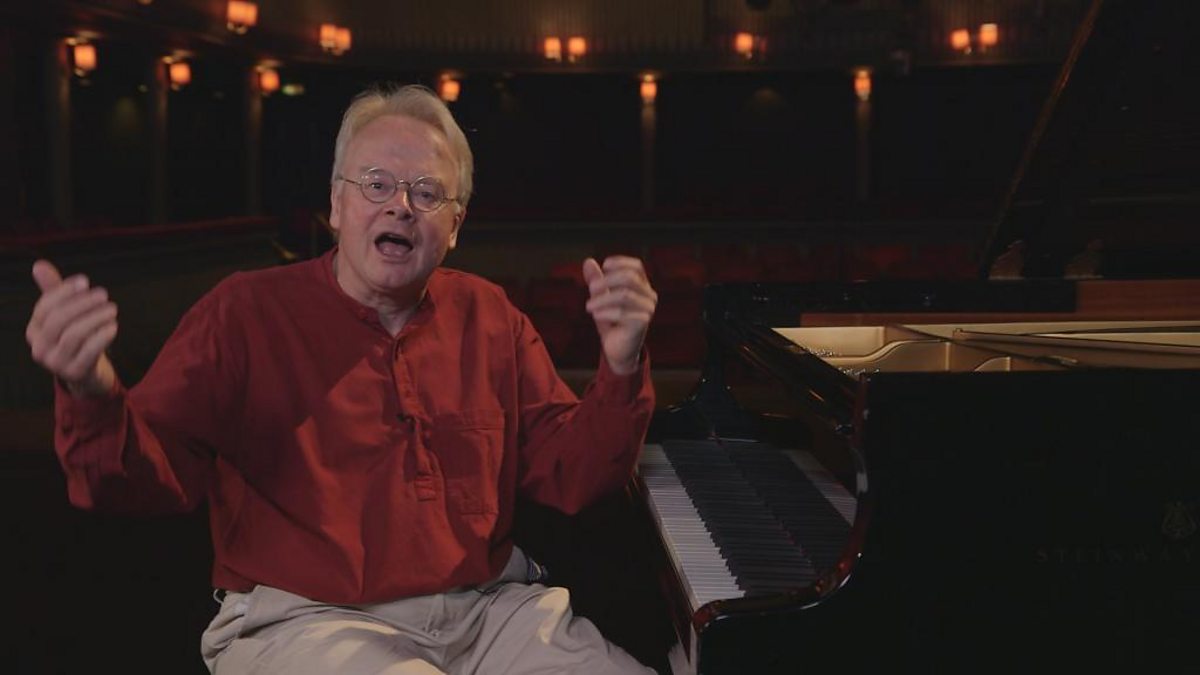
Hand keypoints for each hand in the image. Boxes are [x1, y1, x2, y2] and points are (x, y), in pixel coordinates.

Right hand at [26, 260, 117, 396]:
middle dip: (82, 304)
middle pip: (58, 320)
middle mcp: (39, 348)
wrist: (86, 370)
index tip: (85, 281)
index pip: (45, 307)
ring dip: (96, 318)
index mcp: (33, 330)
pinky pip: (89, 352)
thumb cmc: (74, 335)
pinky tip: (113, 326)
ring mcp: (56, 363)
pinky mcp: (75, 372)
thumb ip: (54, 290)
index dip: (64, 292)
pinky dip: (102, 336)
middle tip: (103, 294)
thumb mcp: (65, 313)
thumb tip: (39, 264)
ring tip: (112, 309)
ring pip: (74, 335)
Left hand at [582, 256, 656, 375]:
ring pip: (624, 295)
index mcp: (642, 287)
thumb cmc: (612, 323)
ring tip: (588, 307)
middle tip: (591, 288)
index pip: (636, 267)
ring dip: (602, 299)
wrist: (618, 350)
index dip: (620, 262)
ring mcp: (648, 310)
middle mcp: (649, 296)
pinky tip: (596, 315)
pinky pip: (622, 313)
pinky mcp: (642, 323)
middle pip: (629, 278)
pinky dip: (606, 313)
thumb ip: (596, 281)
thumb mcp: (601, 299)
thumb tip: (588, 261)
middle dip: (607, 280)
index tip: (604, 266)